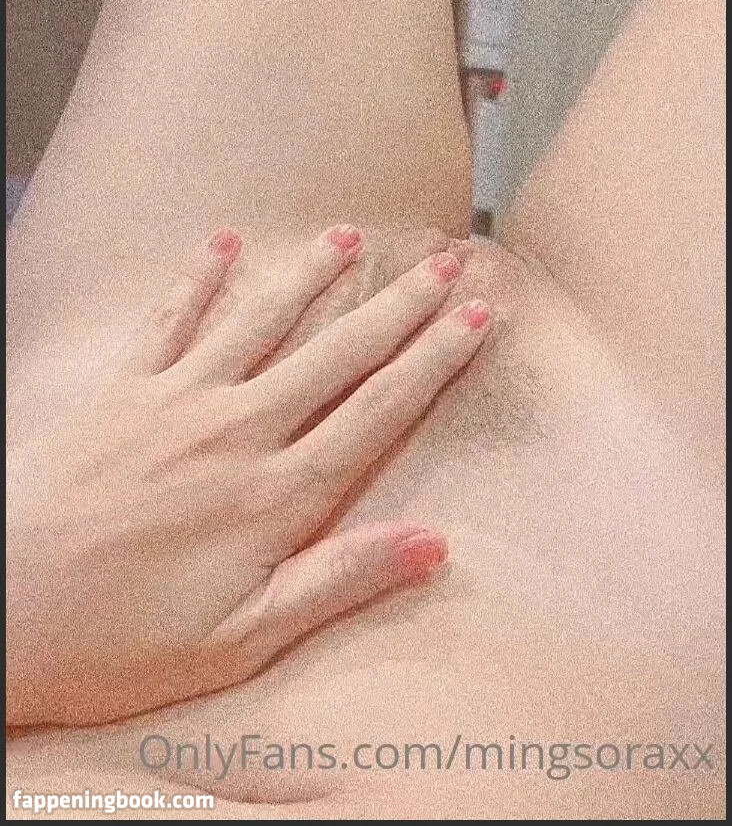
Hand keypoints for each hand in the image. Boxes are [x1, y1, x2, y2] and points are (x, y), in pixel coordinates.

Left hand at [6, 225, 491, 726]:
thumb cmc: (119, 644)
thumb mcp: (240, 640)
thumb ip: (338, 582)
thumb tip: (435, 543)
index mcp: (274, 496)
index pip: (377, 413)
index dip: (434, 362)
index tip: (477, 317)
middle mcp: (234, 432)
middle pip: (335, 355)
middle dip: (397, 306)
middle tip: (446, 260)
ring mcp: (174, 402)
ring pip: (260, 322)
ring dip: (310, 275)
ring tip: (351, 234)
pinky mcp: (119, 392)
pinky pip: (168, 320)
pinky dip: (199, 279)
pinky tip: (224, 243)